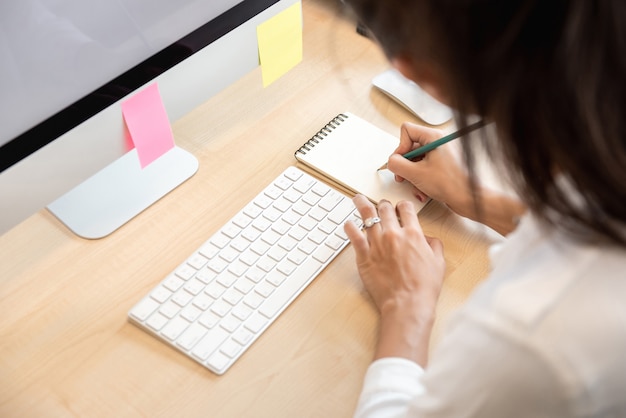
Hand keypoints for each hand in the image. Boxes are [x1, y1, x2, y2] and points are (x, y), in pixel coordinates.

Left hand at [344, 195, 444, 363]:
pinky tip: (348, 223)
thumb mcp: (438, 262)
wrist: (408, 304)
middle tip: (380, 204)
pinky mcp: (364, 256)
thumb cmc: (423, 287)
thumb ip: (434, 245)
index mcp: (413, 234)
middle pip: (385, 208)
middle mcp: (393, 234)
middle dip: (383, 204)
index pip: (406, 208)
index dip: (403, 205)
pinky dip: (350, 227)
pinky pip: (353, 235)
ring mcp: (377, 244)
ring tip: (357, 199)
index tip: (400, 207)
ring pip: (366, 216)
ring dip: (362, 205)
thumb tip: (427, 238)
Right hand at [388, 122, 474, 217]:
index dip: (400, 147)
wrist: (469, 199)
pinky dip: (421, 180)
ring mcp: (441, 154)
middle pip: (410, 147)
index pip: (407, 131)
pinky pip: (424, 168)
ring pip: (416, 160)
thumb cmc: (450, 184)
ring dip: (412, 176)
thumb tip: (390, 161)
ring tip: (416, 187)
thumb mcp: (415, 173)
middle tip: (402, 177)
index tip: (401, 162)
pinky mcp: (443, 165)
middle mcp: (438, 142)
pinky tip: (424, 191)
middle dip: (405, 165)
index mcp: (434, 137)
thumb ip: (397, 164)